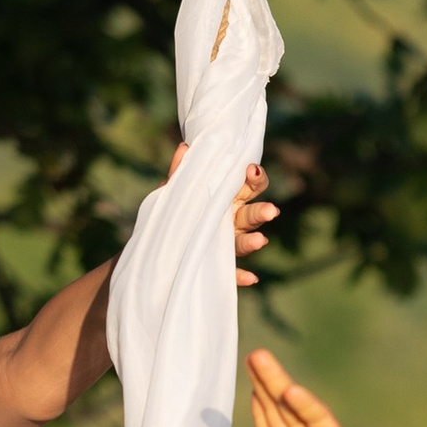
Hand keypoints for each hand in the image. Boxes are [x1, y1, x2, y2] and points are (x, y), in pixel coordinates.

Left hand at [163, 152, 277, 287]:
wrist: (156, 243)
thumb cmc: (173, 212)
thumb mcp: (173, 191)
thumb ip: (181, 173)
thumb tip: (185, 148)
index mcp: (226, 199)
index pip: (247, 187)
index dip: (254, 178)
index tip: (252, 170)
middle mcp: (232, 222)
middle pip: (251, 215)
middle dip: (261, 212)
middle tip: (271, 211)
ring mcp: (226, 245)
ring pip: (244, 242)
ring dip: (253, 242)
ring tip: (261, 240)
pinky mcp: (218, 268)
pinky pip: (231, 272)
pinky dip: (241, 276)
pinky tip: (251, 278)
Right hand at [249, 349, 369, 426]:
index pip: (317, 417)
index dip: (304, 403)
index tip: (290, 389)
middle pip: (291, 405)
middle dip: (276, 380)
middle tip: (259, 355)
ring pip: (274, 410)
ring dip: (263, 386)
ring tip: (252, 359)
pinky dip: (258, 409)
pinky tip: (253, 389)